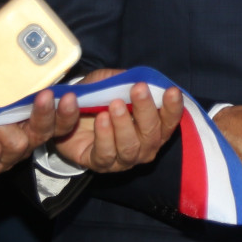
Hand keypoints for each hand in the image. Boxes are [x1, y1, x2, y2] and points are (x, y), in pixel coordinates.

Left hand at [0, 88, 80, 180]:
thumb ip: (13, 87)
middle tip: (43, 95)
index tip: (68, 96)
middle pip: (42, 133)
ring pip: (15, 144)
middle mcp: (25, 144)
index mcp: (34, 126)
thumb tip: (27, 58)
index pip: (60, 123)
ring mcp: (7, 159)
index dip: (67, 113)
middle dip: (44, 113)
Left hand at [50, 70, 185, 173]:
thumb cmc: (97, 100)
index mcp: (153, 126)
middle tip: (138, 88)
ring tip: (114, 105)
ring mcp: (124, 159)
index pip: (169, 121)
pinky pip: (105, 154)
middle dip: (146, 110)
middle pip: (152, 135)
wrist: (68, 119)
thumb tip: (130, 76)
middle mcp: (143, 146)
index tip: (171, 91)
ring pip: (130, 148)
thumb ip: (119, 79)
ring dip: (123, 125)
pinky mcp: (101, 164)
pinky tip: (101, 119)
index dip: (173, 108)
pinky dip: (103, 135)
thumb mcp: (107, 82)